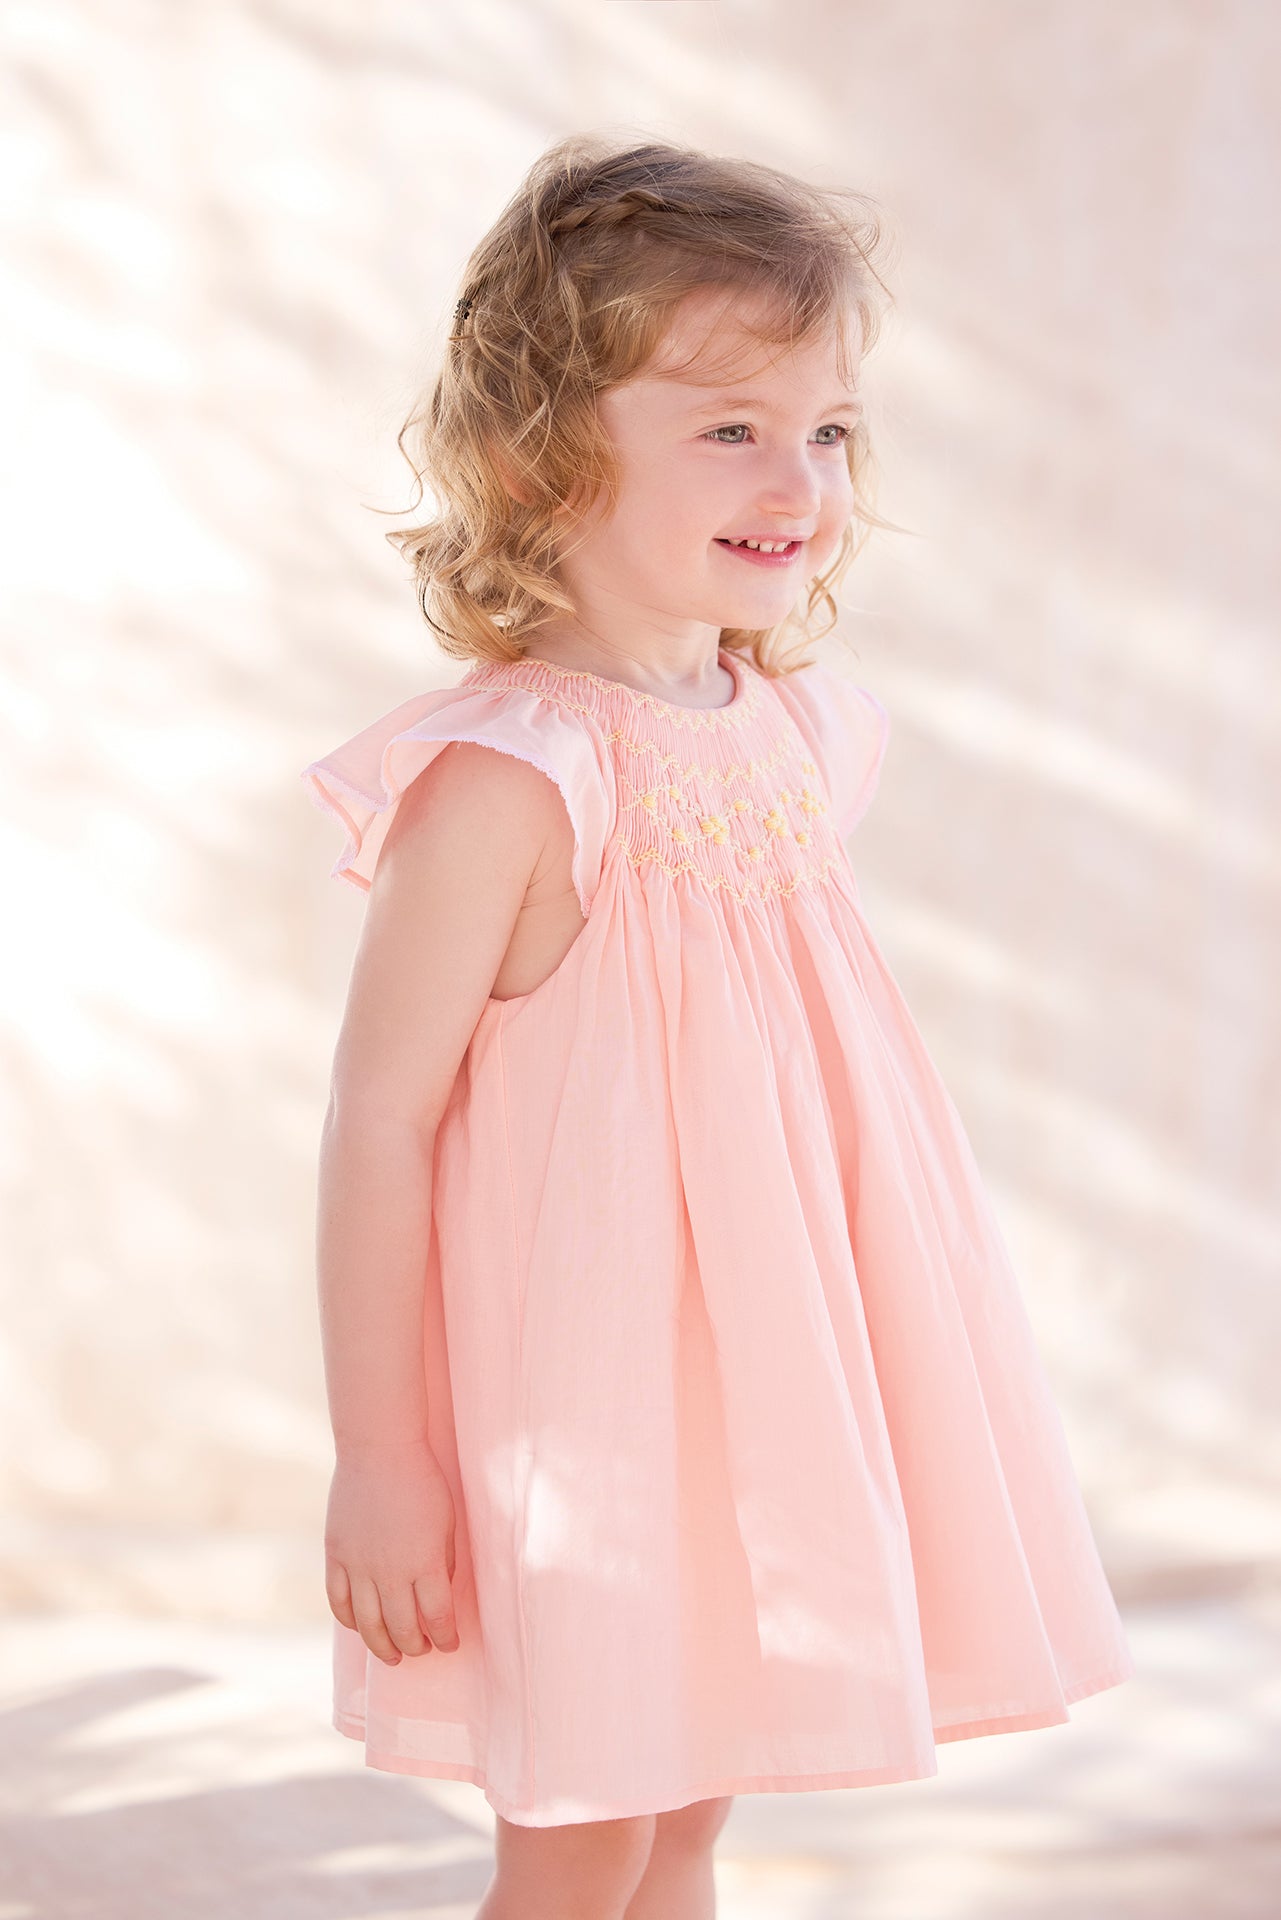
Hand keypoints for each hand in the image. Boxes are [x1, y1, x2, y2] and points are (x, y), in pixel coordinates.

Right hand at [324, 1437, 460, 1663]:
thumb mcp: (447, 1522)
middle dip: (416, 1647)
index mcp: (425, 1562)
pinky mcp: (337, 1555)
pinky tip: (361, 1626)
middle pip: (402, 1628)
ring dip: (382, 1646)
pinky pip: (339, 1601)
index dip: (446, 1637)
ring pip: (368, 1624)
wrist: (380, 1449)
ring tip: (393, 1655)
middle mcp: (391, 1571)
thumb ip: (444, 1562)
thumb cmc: (422, 1481)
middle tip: (422, 1650)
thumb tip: (440, 1593)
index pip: (438, 1617)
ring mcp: (359, 1565)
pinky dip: (349, 1621)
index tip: (450, 1644)